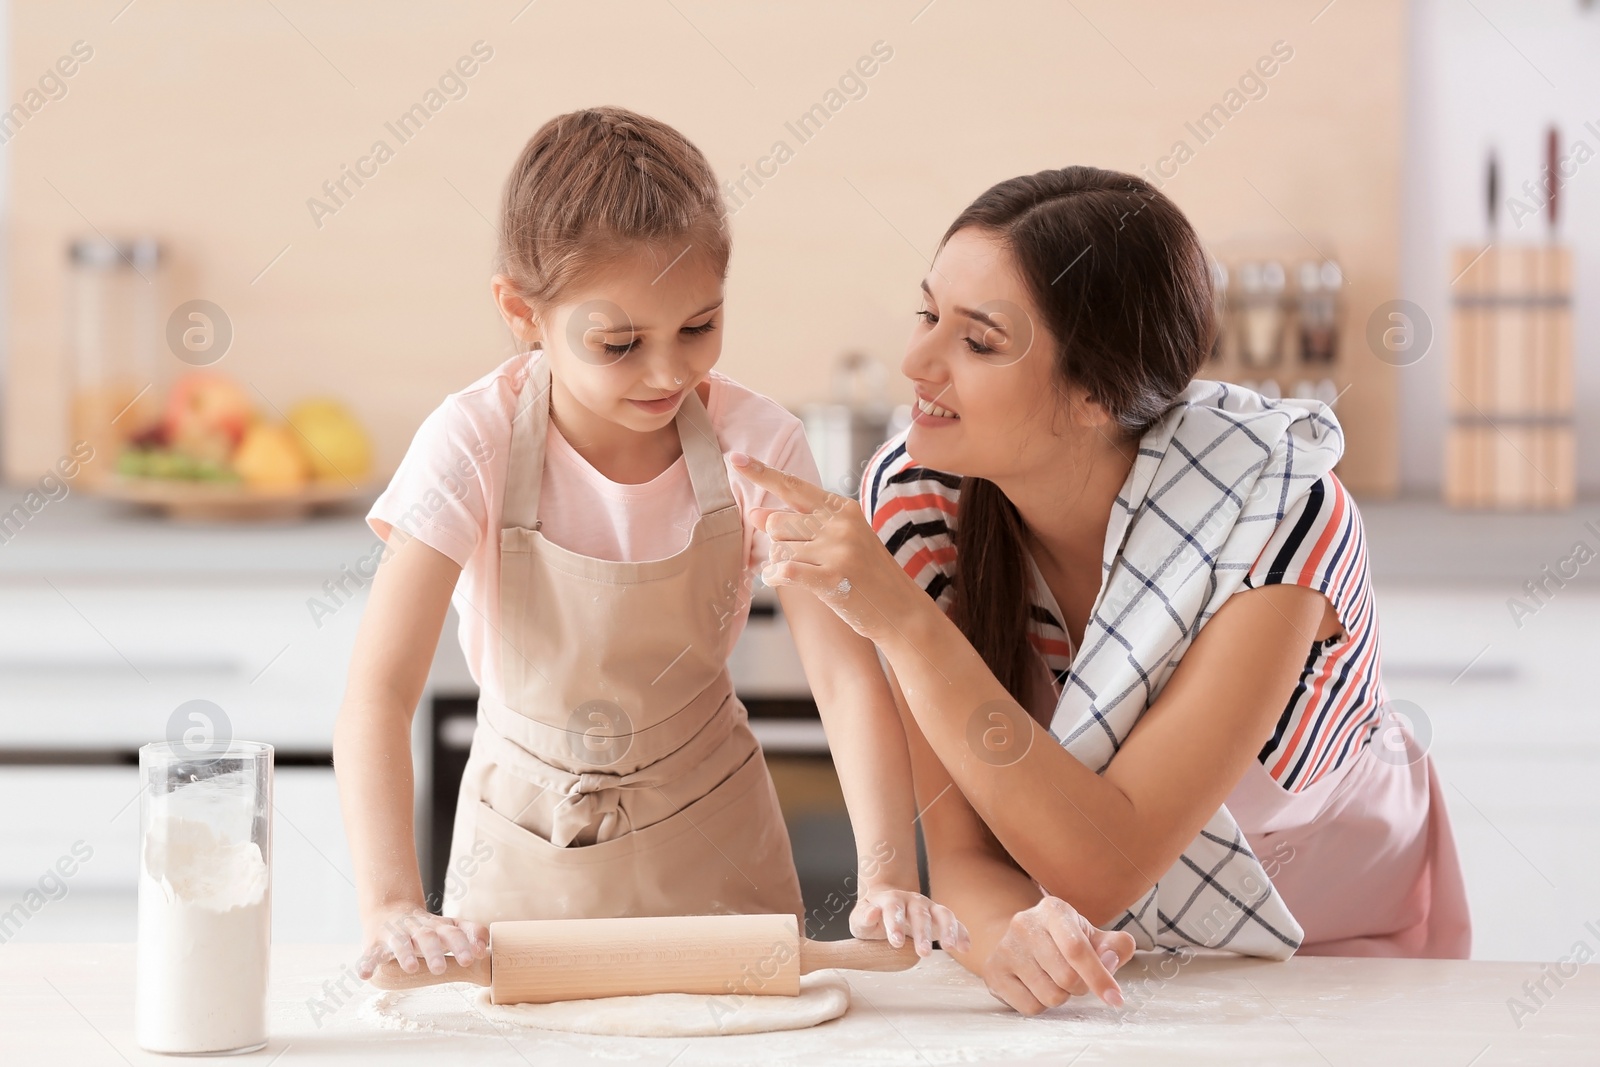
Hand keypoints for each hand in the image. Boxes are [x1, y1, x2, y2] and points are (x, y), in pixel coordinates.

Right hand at [357, 902, 488, 979]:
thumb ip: (469, 933)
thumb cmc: (426, 927)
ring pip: (400, 943)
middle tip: (441, 969)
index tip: (477, 954)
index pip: (455, 931)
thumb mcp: (449, 926)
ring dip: (405, 954)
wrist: (389, 909)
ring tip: (410, 968)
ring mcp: (395, 934)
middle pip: (428, 937)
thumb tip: (485, 950)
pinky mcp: (374, 943)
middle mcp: (418, 928)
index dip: (466, 940)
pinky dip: (367, 964)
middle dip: (435, 952)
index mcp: (438, 926)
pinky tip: (365, 975)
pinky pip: (370, 954)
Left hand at [731, 452, 911, 642]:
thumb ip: (799, 524)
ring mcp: (837, 550)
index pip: (793, 486)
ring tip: (800, 573)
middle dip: (776, 542)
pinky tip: (780, 581)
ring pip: (778, 549)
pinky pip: (782, 571)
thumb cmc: (864, 574)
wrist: (900, 611)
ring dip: (777, 564)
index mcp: (842, 509)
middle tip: (799, 558)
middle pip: (776, 523)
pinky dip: (774, 578)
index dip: (762, 473)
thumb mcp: (838, 541)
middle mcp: (840, 524)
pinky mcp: (831, 578)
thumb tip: (755, 513)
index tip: (735, 458)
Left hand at [852, 888, 971, 956]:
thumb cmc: (872, 915)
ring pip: (942, 913)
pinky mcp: (940, 918)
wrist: (886, 904)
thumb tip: (872, 913)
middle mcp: (913, 900)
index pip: (894, 908)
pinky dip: (962, 932)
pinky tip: (965, 947)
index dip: (895, 924)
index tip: (896, 942)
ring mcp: (929, 907)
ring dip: (947, 929)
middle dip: (922, 932)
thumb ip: (863, 917)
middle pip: (920, 913)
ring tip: (950, 947)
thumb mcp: (860, 919)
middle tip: (924, 953)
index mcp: (891, 899)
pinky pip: (955, 922)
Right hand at [982, 896, 1134, 1014]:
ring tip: (1054, 979)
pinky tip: (1036, 987)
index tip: (1115, 998)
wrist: (1020, 940)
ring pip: (1050, 996)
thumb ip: (1115, 946)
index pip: (1077, 949)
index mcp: (1053, 910)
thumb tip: (1111, 960)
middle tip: (1076, 978)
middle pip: (1067, 978)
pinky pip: (1030, 1007)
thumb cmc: (1065, 941)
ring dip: (1061, 996)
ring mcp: (1005, 948)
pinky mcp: (993, 972)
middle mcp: (1024, 924)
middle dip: (1080, 987)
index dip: (1100, 977)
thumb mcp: (1093, 936)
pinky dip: (1041, 1005)